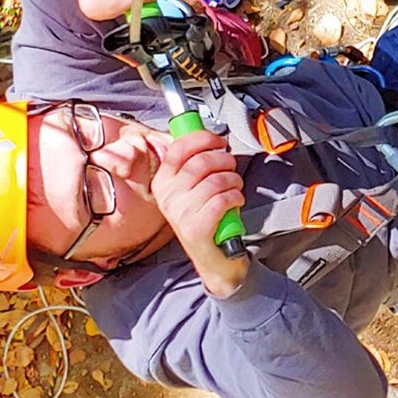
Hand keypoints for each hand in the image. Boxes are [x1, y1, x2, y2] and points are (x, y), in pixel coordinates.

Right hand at [151, 127, 247, 295]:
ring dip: (233, 180)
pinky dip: (235, 197)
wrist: (213, 259)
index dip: (202, 138)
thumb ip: (193, 165)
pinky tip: (235, 201)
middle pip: (201, 162)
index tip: (218, 140)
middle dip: (224, 160)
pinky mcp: (196, 227)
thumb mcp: (191, 190)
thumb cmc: (205, 220)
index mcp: (162, 183)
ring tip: (235, 187)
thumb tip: (207, 140)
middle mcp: (168, 198)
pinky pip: (222, 199)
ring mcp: (180, 213)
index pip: (178, 148)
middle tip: (231, 167)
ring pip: (215, 180)